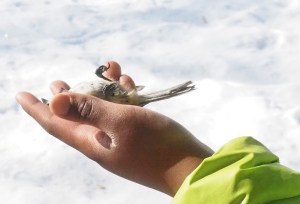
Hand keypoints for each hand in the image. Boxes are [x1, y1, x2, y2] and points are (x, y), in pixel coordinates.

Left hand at [16, 61, 213, 195]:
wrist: (190, 166)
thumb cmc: (157, 146)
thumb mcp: (121, 122)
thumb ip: (89, 110)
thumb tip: (54, 101)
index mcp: (93, 142)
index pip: (56, 124)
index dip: (38, 109)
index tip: (22, 94)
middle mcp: (103, 141)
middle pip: (79, 114)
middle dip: (71, 94)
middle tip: (60, 79)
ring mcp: (121, 138)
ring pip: (104, 109)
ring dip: (104, 88)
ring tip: (111, 68)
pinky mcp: (136, 134)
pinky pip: (122, 112)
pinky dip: (122, 96)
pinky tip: (129, 82)